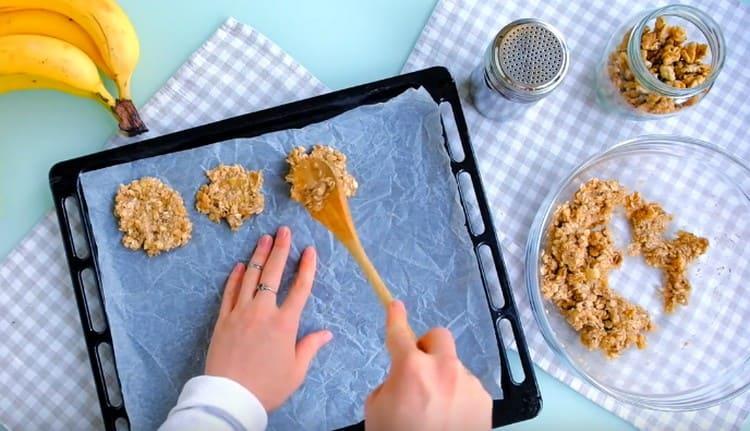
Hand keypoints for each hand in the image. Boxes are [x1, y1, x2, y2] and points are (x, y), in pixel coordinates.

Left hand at [205, 226, 332, 411]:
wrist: (231, 397)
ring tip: (264, 239)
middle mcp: (263, 312)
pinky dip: (235, 277)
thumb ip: (310, 347)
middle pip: (272, 274)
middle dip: (280, 250)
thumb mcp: (296, 371)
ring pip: (249, 277)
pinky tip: (239, 265)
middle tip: (283, 231)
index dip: (306, 267)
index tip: (309, 250)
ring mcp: (240, 313)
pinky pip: (229, 292)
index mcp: (285, 323)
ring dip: (257, 256)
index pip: (300, 288)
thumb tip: (326, 334)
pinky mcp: (223, 320)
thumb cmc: (267, 387)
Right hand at [365, 301, 491, 430]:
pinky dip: (458, 397)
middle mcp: (442, 369)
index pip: (399, 332)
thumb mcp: (376, 411)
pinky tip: (450, 418)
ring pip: (452, 366)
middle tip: (418, 366)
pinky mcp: (484, 400)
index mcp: (410, 369)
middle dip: (427, 346)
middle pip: (437, 336)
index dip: (395, 316)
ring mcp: (467, 383)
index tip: (395, 306)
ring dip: (443, 378)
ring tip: (435, 409)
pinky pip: (467, 386)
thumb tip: (402, 378)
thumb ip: (389, 383)